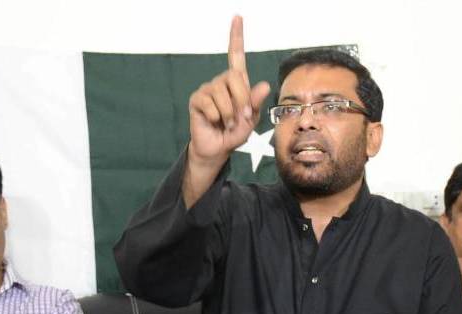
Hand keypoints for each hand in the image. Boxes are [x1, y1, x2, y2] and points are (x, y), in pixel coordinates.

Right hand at [188, 16, 270, 166]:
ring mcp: (207, 90)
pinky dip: (217, 117)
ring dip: (229, 113)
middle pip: (234, 77)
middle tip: (242, 117)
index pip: (235, 56)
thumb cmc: (234, 133)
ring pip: (222, 94)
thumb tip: (264, 85)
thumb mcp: (251, 120)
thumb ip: (256, 104)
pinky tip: (214, 122)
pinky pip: (210, 105)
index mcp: (237, 84)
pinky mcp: (197, 100)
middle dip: (242, 99)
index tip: (237, 17)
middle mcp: (221, 82)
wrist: (218, 148)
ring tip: (227, 123)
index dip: (236, 37)